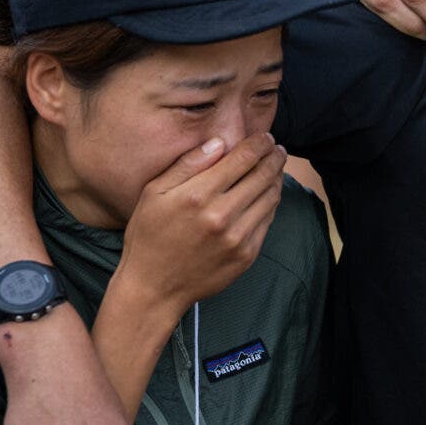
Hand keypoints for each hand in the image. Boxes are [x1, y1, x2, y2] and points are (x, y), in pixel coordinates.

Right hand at [117, 134, 287, 310]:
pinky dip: (271, 204)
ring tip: (275, 168)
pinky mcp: (246, 255)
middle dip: (273, 157)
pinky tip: (267, 194)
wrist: (154, 288)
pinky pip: (267, 221)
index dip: (259, 144)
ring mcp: (237, 238)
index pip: (242, 159)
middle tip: (277, 149)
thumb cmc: (149, 236)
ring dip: (276, 179)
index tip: (265, 137)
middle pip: (262, 176)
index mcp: (197, 195)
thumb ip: (188, 165)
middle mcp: (221, 215)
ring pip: (270, 198)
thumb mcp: (154, 193)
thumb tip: (219, 143)